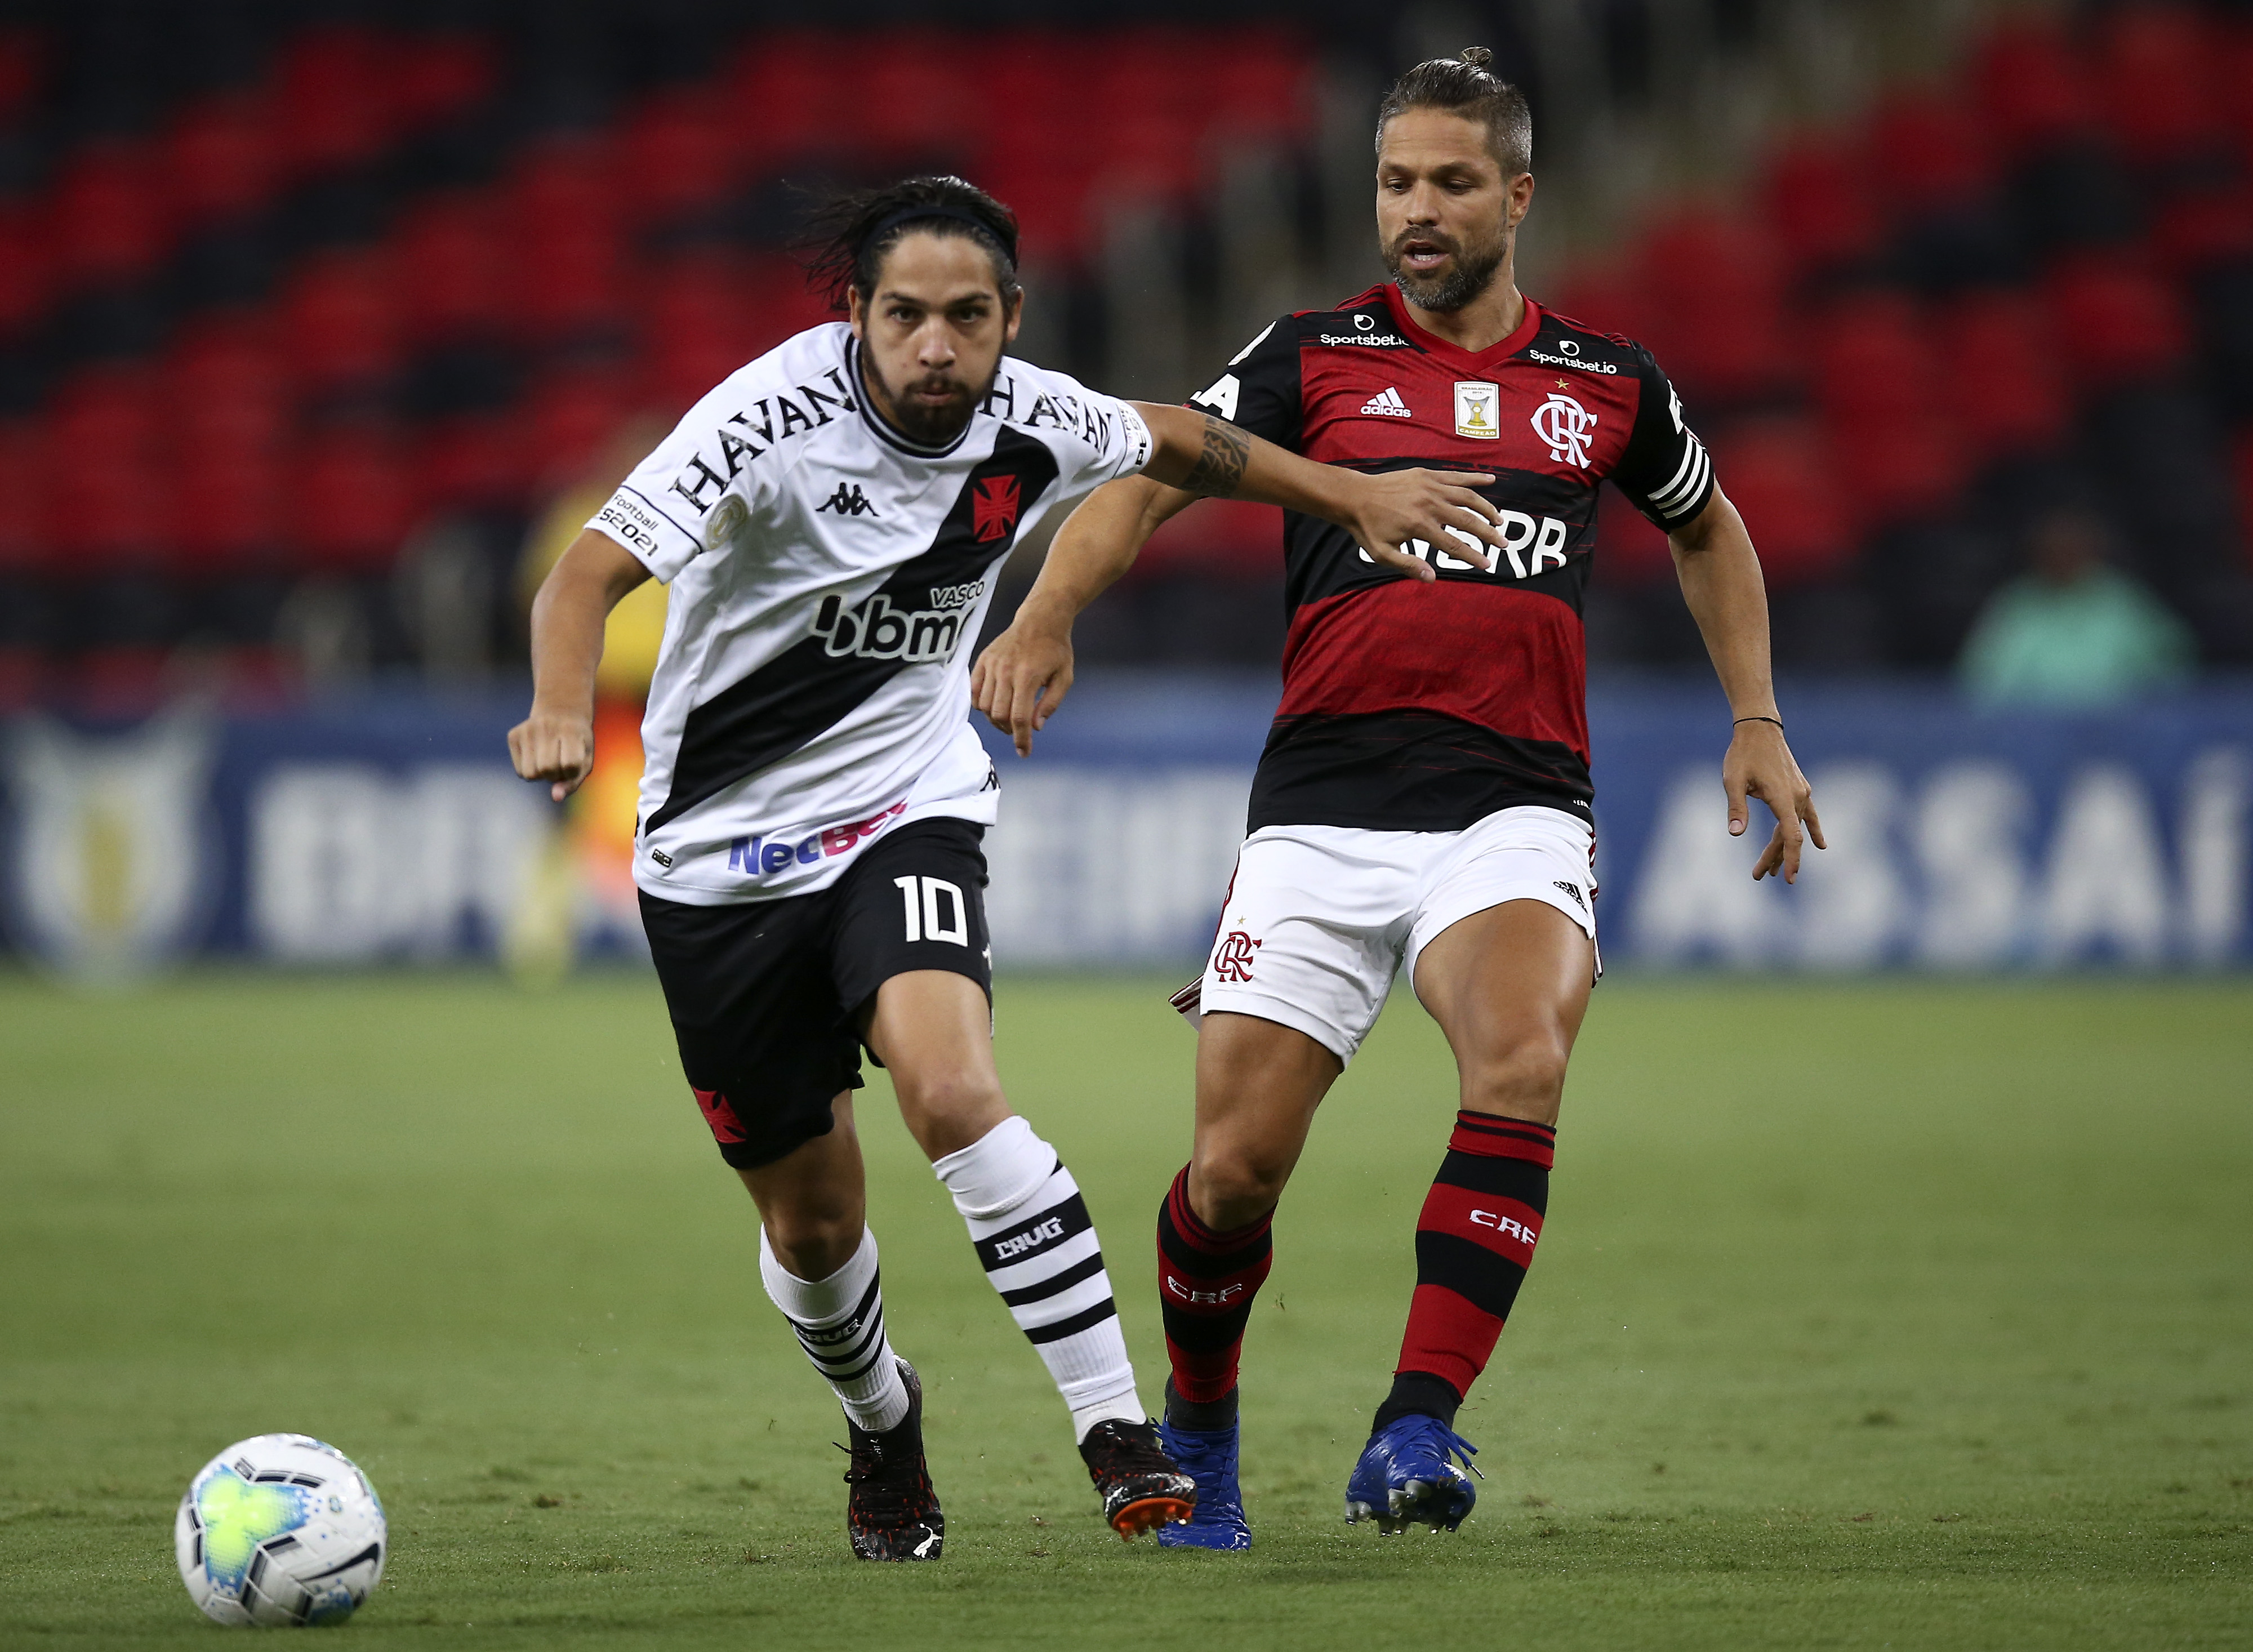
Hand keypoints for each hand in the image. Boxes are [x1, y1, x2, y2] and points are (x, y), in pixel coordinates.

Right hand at [509, 706, 595, 801]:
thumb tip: (555, 798)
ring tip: (549, 760)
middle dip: (555, 774)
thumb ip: (573, 782)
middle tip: (560, 762)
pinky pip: (520, 772)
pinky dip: (530, 771)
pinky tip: (537, 756)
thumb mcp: (584, 760)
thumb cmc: (577, 741)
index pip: (570, 765)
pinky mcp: (513, 735)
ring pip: (530, 774)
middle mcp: (547, 727)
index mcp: (571, 730)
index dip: (572, 772)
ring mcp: (527, 730)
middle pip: (547, 770)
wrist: (561, 710)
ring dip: (541, 775)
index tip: (574, 763)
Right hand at [971, 614, 1073, 757]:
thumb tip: (1036, 727)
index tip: (1024, 753)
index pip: (1020, 717)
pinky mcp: (982, 660)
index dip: (1021, 739)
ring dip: (995, 719)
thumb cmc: (1056, 650)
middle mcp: (1006, 671)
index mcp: (1028, 677)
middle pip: (999, 715)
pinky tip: (994, 705)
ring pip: (984, 706)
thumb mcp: (1064, 677)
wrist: (1040, 620)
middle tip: (1020, 730)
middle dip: (1009, 730)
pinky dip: (981, 704)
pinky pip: (974, 691)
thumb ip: (1051, 704)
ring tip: (1008, 717)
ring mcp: (992, 665)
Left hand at [1336, 469, 1505, 581]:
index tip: (1488, 564)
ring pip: (1467, 496)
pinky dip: (1475, 478)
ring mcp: (1429, 487)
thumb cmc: (1367, 528)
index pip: (1454, 545)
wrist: (1354, 497)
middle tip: (1503, 543)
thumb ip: (1408, 565)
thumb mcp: (1382, 554)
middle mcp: (1428, 504)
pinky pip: (1456, 476)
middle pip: (1467, 520)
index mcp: (1419, 525)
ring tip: (1499, 520)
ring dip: (1486, 508)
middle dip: (1488, 533)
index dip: (1473, 556)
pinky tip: (1491, 480)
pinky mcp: (1427, 474)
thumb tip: (1432, 578)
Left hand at [1724, 720, 1823, 882]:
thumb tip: (1736, 834)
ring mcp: (1801, 792)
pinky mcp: (1800, 788)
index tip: (1790, 878)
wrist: (1759, 729)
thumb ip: (1736, 808)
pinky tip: (1821, 845)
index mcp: (1782, 797)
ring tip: (1773, 870)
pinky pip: (1809, 814)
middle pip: (1788, 835)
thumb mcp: (1733, 781)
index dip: (1791, 858)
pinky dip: (1813, 829)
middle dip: (1775, 858)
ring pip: (1795, 827)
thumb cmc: (1742, 754)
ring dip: (1784, 847)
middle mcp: (1797, 796)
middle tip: (1759, 876)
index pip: (1790, 836)